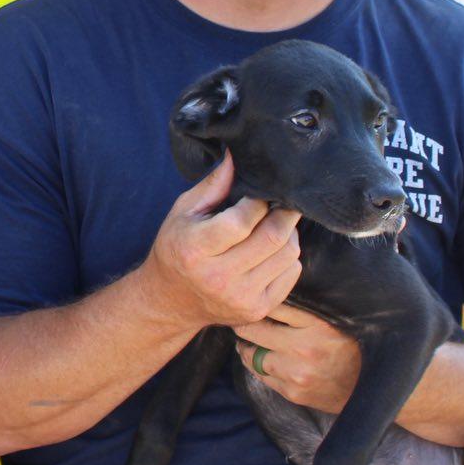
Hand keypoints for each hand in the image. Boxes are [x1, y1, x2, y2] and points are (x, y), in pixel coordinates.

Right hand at [139, 154, 302, 332]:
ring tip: (274, 226)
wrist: (172, 301)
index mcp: (195, 250)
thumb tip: (237, 154)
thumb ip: (213, 185)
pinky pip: (291, 273)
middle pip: (272, 237)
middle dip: (283, 214)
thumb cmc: (178, 248)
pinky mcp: (258, 309)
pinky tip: (271, 251)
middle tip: (282, 203)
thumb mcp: (183, 212)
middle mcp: (218, 278)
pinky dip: (288, 257)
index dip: (257, 203)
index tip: (258, 195)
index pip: (241, 221)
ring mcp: (241, 298)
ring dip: (288, 234)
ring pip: (288, 255)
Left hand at [237, 305, 361, 410]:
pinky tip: (261, 361)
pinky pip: (262, 376)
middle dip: (244, 324)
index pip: (272, 305)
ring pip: (253, 355)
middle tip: (239, 321)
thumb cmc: (350, 349)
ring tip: (246, 343)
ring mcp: (297, 372)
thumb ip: (303, 309)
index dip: (258, 301)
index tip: (251, 300)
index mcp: (318, 323)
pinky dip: (258, 367)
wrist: (368, 390)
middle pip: (254, 329)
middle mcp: (306, 347)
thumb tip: (269, 292)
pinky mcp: (293, 392)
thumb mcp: (333, 321)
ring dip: (247, 348)